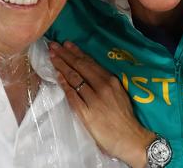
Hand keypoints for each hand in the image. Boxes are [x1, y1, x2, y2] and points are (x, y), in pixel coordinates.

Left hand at [49, 41, 154, 167]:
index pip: (90, 63)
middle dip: (65, 55)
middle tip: (53, 46)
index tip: (66, 44)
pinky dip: (64, 84)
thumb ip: (106, 82)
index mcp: (111, 80)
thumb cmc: (124, 117)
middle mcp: (102, 86)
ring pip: (74, 78)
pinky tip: (57, 76)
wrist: (130, 138)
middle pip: (80, 67)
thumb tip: (89, 71)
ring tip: (52, 57)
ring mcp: (93, 99)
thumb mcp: (119, 93)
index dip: (76, 52)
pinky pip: (72, 95)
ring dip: (61, 66)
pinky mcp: (86, 113)